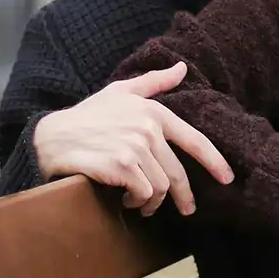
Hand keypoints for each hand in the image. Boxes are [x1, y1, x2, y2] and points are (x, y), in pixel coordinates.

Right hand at [32, 64, 234, 216]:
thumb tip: (182, 68)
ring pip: (161, 187)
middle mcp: (148, 128)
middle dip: (183, 196)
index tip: (228, 179)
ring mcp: (134, 147)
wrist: (50, 135)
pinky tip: (128, 201)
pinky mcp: (120, 165)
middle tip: (186, 209)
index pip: (194, 140)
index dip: (215, 162)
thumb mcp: (120, 91)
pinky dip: (138, 201)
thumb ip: (154, 82)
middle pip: (177, 173)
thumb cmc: (87, 115)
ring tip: (143, 203)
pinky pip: (143, 193)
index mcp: (154, 112)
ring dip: (153, 201)